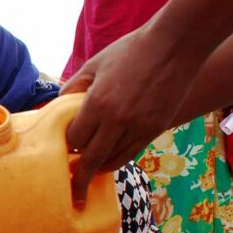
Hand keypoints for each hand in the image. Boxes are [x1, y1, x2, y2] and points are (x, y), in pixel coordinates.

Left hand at [62, 28, 197, 204]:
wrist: (174, 46)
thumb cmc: (130, 51)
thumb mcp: (93, 65)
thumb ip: (72, 88)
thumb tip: (58, 108)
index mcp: (97, 102)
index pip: (74, 138)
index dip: (67, 145)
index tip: (63, 147)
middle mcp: (117, 120)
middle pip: (91, 158)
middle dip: (79, 175)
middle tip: (72, 187)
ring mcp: (139, 126)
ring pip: (112, 160)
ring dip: (98, 167)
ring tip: (88, 173)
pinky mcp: (156, 129)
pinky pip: (131, 153)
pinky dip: (117, 159)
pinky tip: (108, 161)